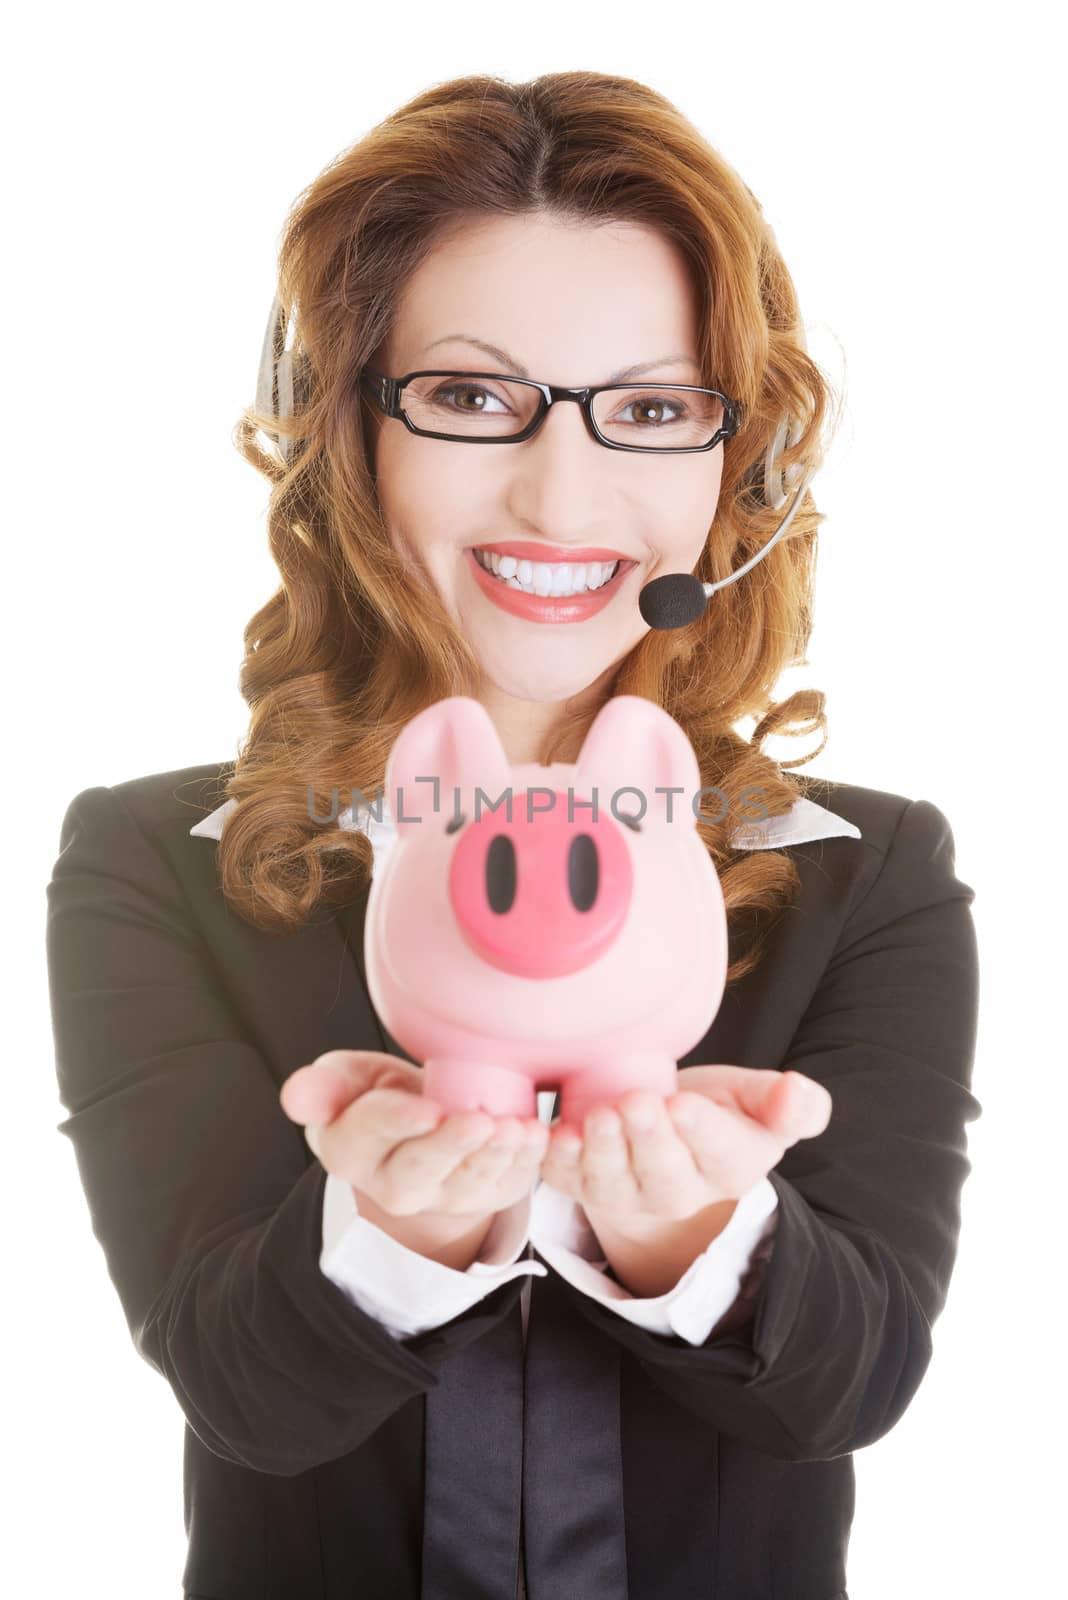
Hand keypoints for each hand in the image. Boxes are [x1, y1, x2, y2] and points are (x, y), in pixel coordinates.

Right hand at [279, 1049, 548, 1220]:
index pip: (369, 1132)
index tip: (426, 1107)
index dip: (399, 1121)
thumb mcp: (347, 1080)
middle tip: (478, 1120)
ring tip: (516, 1128)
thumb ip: (325, 1086)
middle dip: (451, 1146)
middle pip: (420, 1169)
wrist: (420, 1124)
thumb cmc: (378, 1093)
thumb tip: (295, 1096)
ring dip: (495, 1156)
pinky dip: (527, 1162)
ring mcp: (442, 1198)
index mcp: (349, 1150)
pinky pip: (507, 1186)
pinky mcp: (484, 1198)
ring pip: (468, 1184)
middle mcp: (392, 1186)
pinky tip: (537, 1136)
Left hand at [540, 1066, 831, 1227]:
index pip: (722, 1154)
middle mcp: (680, 1191)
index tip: (684, 1105)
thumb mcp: (756, 1099)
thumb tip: (798, 1093)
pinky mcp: (585, 1185)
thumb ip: (789, 1103)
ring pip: (614, 1186)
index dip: (702, 1132)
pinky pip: (569, 1183)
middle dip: (649, 1142)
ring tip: (598, 1117)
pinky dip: (558, 1163)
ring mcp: (629, 1194)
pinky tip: (554, 1137)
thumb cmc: (716, 1108)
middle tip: (636, 1104)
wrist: (664, 1128)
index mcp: (731, 1167)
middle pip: (665, 1178)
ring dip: (602, 1153)